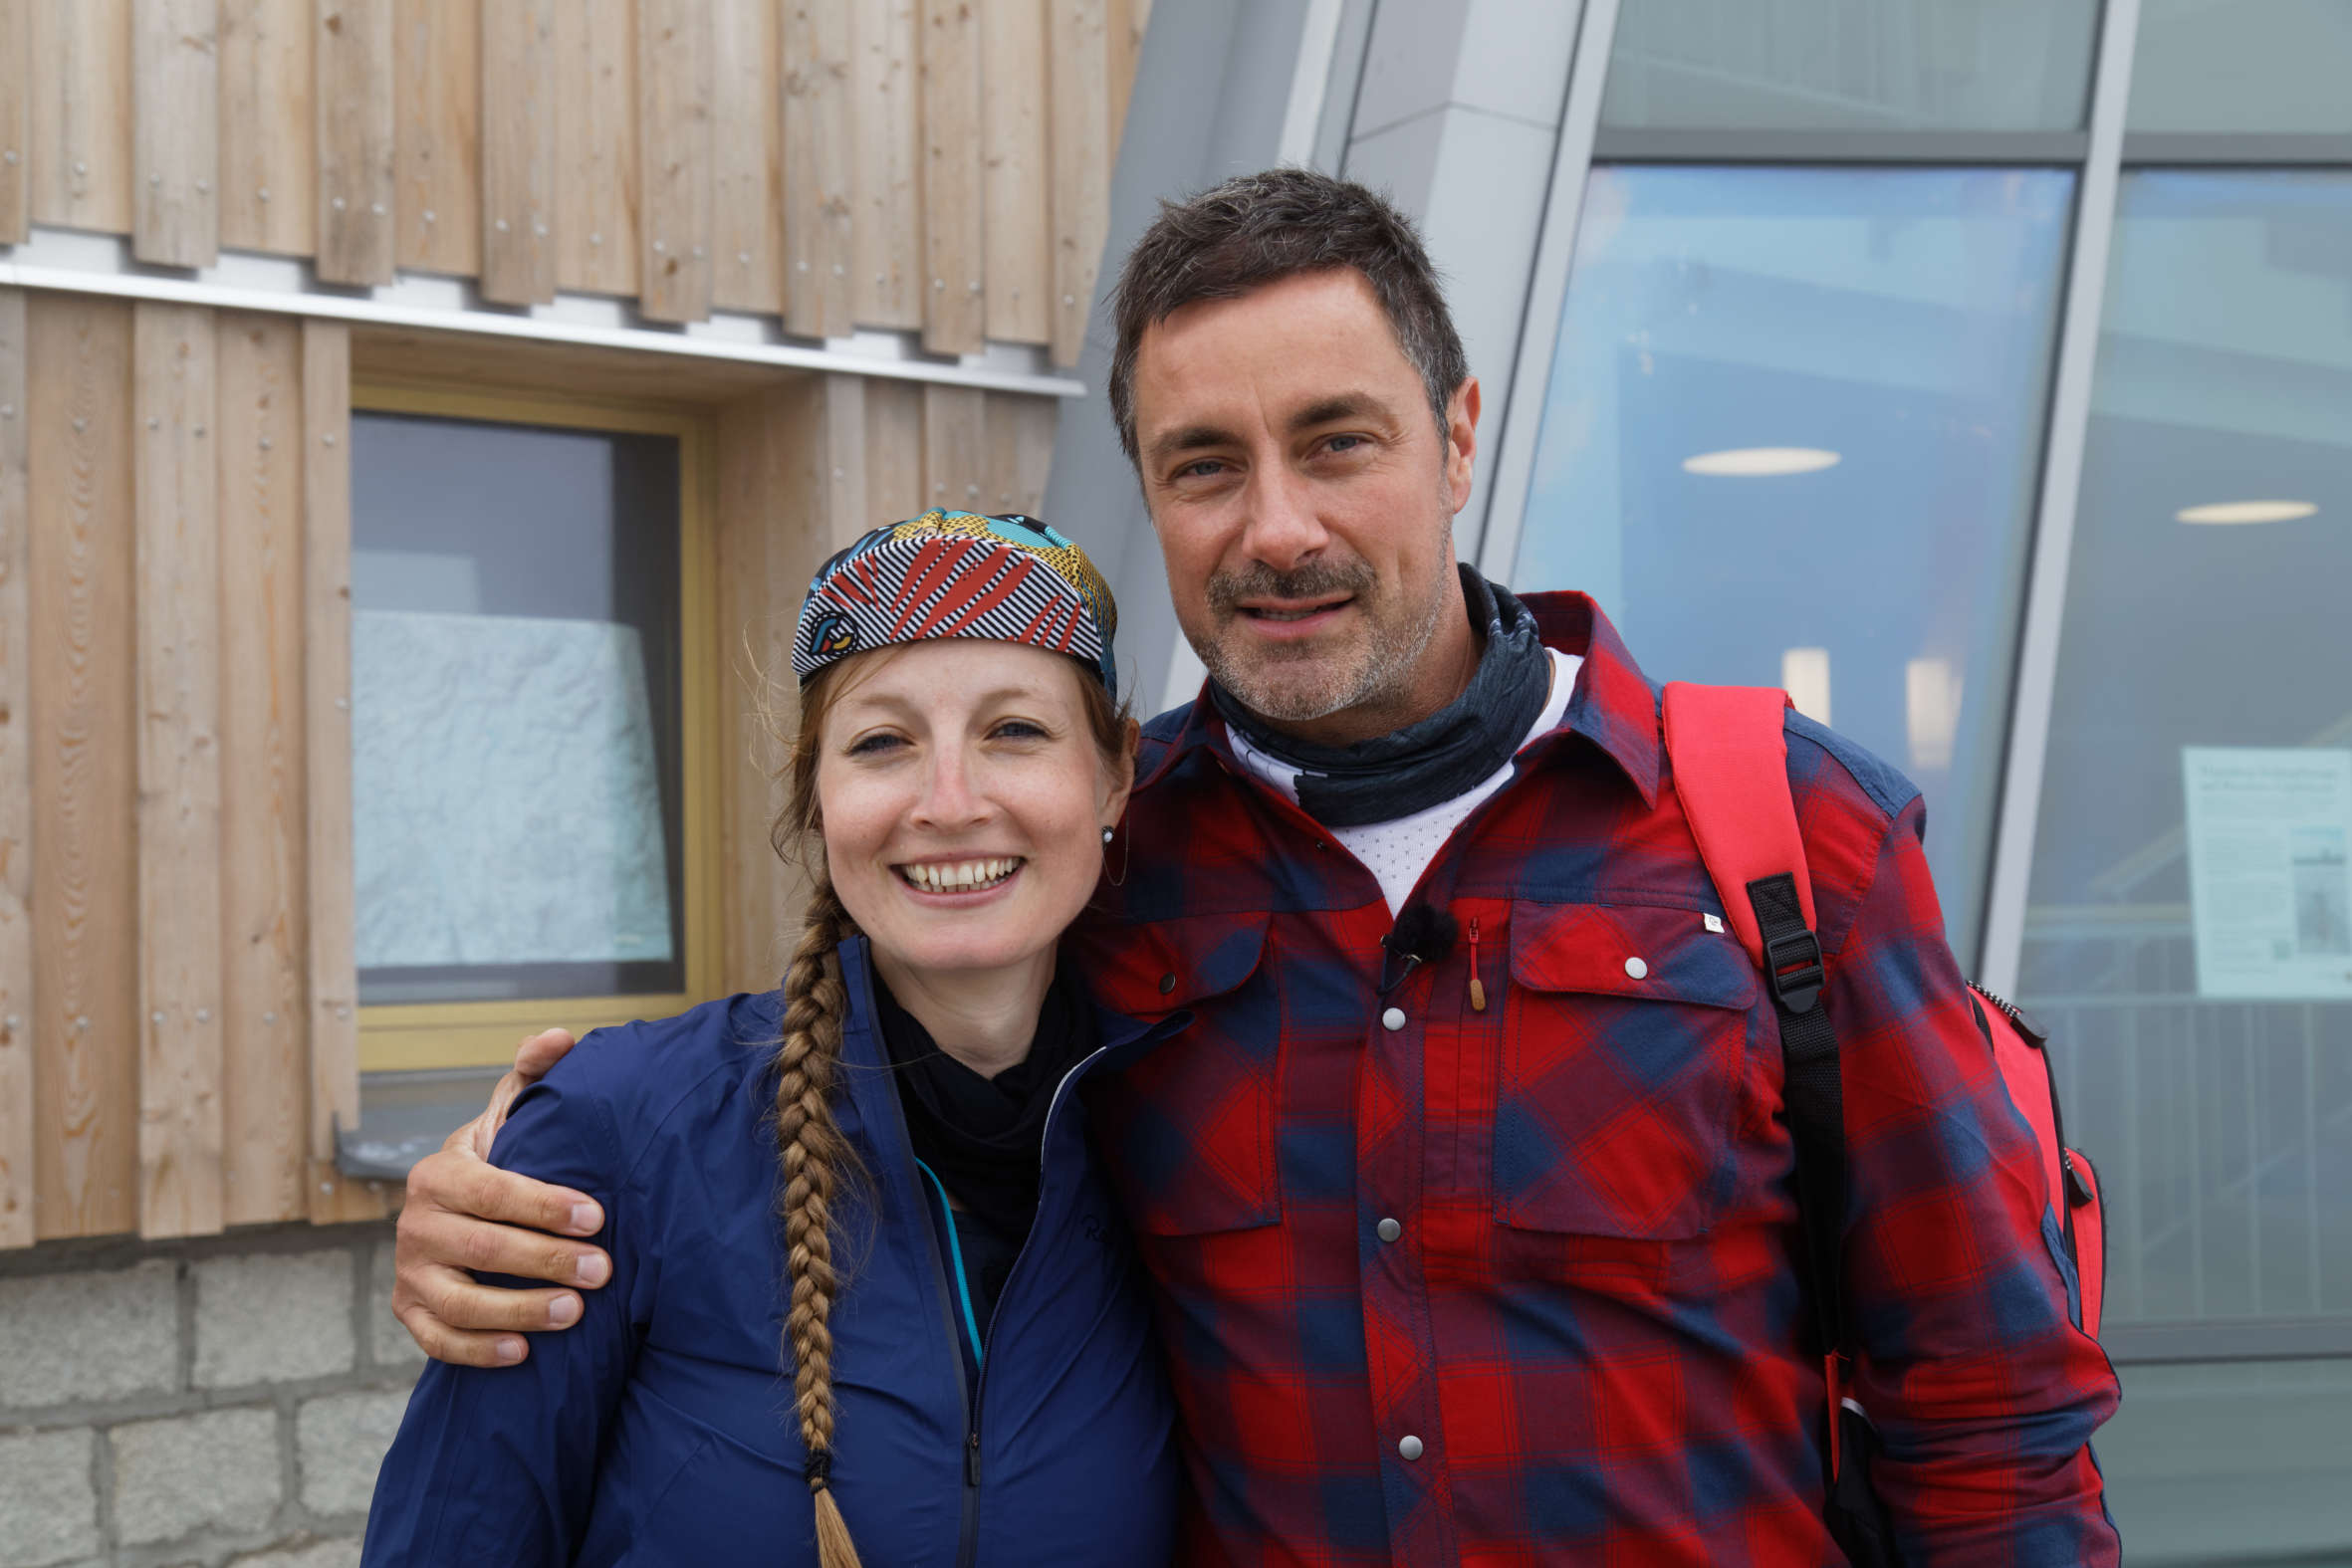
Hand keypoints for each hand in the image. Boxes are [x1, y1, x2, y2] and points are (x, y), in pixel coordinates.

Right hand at [390, 1028, 612, 1366]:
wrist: (456, 1209)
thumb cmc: (501, 1160)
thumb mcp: (512, 1115)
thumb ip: (534, 1073)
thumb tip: (562, 1038)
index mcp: (439, 1172)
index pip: (493, 1190)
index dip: (544, 1205)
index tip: (597, 1217)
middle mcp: (415, 1223)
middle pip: (482, 1248)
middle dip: (546, 1261)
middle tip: (603, 1271)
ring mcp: (410, 1273)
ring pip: (460, 1302)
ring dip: (519, 1311)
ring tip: (574, 1314)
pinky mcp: (409, 1313)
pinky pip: (439, 1341)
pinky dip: (479, 1351)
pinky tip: (525, 1353)